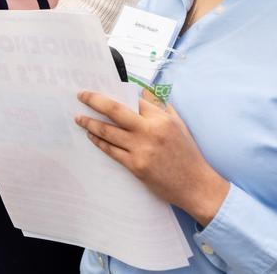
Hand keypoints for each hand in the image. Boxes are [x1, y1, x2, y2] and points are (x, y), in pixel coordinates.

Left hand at [77, 89, 229, 225]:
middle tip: (81, 95)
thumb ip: (161, 107)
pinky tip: (91, 135)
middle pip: (114, 110)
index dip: (115, 93)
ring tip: (79, 118)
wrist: (197, 186)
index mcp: (161, 119)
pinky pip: (111, 150)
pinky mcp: (135, 165)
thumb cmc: (188, 154)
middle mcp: (150, 131)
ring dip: (89, 122)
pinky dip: (98, 141)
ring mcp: (141, 149)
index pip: (133, 99)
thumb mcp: (179, 125)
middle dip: (94, 100)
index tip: (100, 90)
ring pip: (107, 131)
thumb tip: (142, 92)